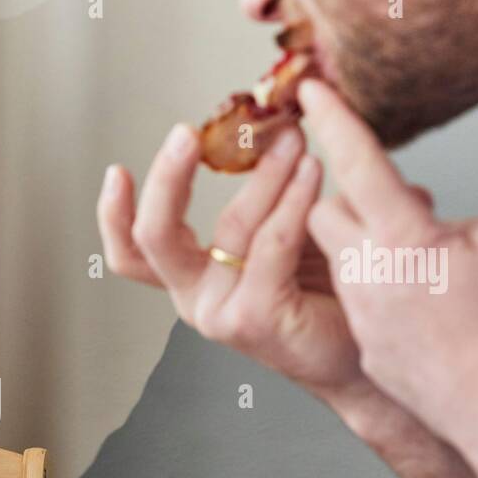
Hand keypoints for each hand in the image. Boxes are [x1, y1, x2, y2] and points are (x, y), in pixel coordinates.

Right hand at [98, 120, 364, 400]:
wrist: (363, 351)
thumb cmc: (326, 291)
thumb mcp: (279, 233)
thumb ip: (261, 196)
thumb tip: (265, 127)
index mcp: (190, 279)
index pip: (133, 252)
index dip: (114, 215)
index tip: (117, 171)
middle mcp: (195, 298)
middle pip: (153, 238)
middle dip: (167, 179)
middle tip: (187, 134)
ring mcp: (221, 312)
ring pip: (228, 227)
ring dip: (264, 174)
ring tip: (292, 140)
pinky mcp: (255, 318)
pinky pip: (271, 243)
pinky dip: (292, 200)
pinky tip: (312, 170)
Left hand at [299, 78, 477, 453]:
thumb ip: (458, 221)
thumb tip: (431, 228)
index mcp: (404, 239)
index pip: (360, 165)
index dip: (336, 123)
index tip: (310, 93)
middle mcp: (367, 275)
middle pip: (329, 214)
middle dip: (350, 201)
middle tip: (393, 207)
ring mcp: (362, 313)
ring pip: (343, 259)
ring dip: (373, 250)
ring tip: (428, 268)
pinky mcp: (367, 345)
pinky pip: (363, 300)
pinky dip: (387, 292)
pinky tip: (431, 310)